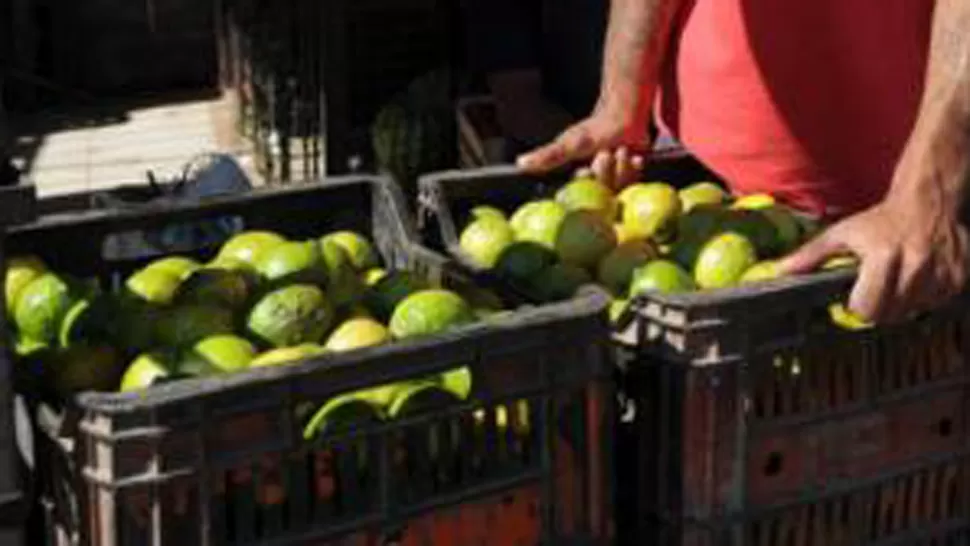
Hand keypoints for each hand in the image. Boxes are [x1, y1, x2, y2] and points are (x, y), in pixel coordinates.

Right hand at [515, 106, 648, 188]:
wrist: (625, 116)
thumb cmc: (595, 129)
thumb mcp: (569, 144)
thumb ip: (547, 156)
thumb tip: (520, 163)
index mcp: (575, 182)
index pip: (577, 195)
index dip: (585, 179)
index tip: (587, 167)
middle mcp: (593, 187)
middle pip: (600, 192)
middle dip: (605, 169)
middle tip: (606, 152)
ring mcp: (612, 184)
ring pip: (618, 187)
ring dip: (620, 166)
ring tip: (619, 149)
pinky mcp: (629, 181)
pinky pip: (633, 183)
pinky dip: (633, 167)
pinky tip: (633, 156)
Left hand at [779, 195, 969, 322]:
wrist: (927, 202)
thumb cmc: (878, 220)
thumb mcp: (840, 234)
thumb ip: (810, 256)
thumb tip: (780, 271)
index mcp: (883, 257)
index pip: (868, 308)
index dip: (858, 307)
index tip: (856, 298)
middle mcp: (915, 266)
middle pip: (890, 315)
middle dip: (879, 308)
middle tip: (876, 289)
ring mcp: (940, 273)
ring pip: (914, 311)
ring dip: (903, 302)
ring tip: (898, 278)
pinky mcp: (959, 277)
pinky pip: (936, 304)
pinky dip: (925, 297)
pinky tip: (918, 277)